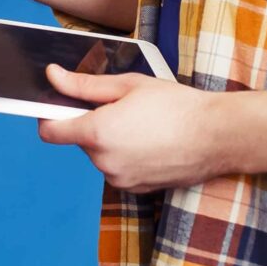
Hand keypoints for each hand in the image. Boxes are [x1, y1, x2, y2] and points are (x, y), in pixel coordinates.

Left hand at [35, 66, 221, 189]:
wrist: (217, 136)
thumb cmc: (177, 106)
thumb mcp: (128, 85)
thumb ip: (84, 85)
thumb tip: (53, 76)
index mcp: (97, 133)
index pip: (50, 131)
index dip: (49, 117)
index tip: (59, 107)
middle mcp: (104, 161)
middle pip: (80, 141)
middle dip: (93, 125)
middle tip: (124, 109)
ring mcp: (120, 179)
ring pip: (100, 156)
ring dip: (111, 141)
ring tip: (144, 126)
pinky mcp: (136, 189)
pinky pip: (119, 169)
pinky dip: (127, 156)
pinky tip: (151, 143)